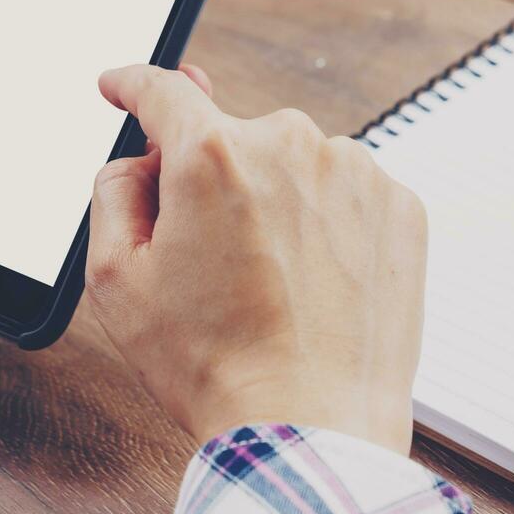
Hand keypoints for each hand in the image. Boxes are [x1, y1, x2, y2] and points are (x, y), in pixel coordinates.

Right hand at [86, 65, 426, 453]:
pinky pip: (344, 194)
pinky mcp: (400, 206)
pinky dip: (325, 225)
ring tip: (269, 286)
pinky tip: (311, 283)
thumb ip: (113, 192)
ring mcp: (354, 172)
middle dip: (211, 181)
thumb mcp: (117, 280)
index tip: (123, 89)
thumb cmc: (216, 364)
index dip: (133, 86)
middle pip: (230, 139)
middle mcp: (290, 144)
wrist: (310, 427)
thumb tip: (138, 160)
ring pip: (291, 166)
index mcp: (212, 155)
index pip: (163, 91)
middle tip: (209, 260)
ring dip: (274, 202)